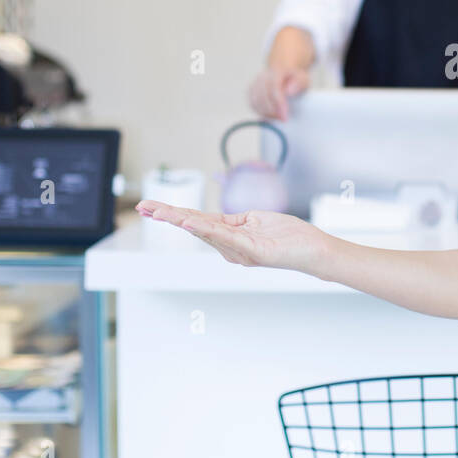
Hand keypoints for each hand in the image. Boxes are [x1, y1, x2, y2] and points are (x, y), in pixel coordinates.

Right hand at [136, 200, 326, 271]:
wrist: (315, 249)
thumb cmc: (290, 235)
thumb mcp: (256, 220)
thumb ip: (234, 220)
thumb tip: (213, 219)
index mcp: (230, 238)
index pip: (196, 222)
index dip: (173, 214)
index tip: (149, 206)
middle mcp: (230, 248)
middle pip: (194, 227)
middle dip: (167, 216)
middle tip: (142, 207)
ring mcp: (240, 251)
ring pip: (205, 231)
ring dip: (180, 219)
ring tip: (159, 211)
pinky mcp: (254, 251)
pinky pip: (226, 237)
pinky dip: (206, 229)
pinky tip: (189, 221)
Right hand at [248, 65, 309, 120]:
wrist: (285, 72)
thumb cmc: (295, 79)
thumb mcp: (303, 79)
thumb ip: (299, 84)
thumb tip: (289, 92)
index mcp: (276, 72)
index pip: (274, 88)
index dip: (278, 104)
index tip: (284, 117)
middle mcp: (263, 76)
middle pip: (262, 96)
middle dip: (272, 111)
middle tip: (282, 120)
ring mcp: (255, 83)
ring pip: (255, 101)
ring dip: (265, 113)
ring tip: (277, 118)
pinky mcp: (251, 91)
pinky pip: (252, 104)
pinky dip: (260, 112)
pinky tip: (270, 116)